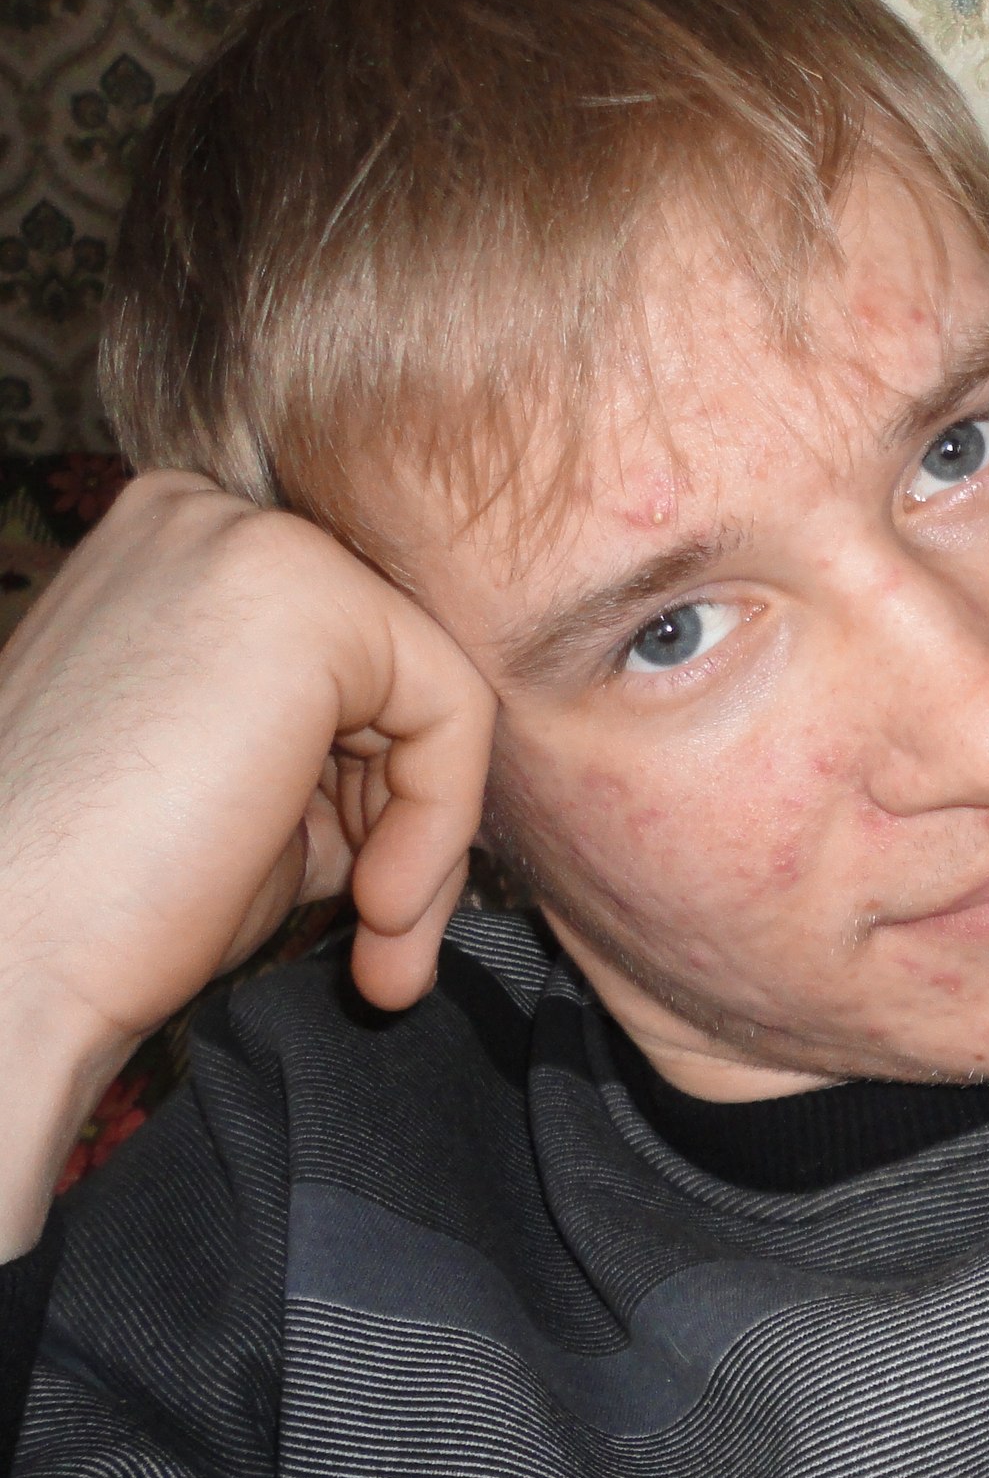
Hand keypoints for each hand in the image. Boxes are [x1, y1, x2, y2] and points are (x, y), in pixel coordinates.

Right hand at [0, 473, 494, 1253]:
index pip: (350, 666)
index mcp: (178, 556)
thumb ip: (344, 748)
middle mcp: (208, 520)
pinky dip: (439, 825)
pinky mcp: (308, 593)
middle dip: (410, 820)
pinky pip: (454, 710)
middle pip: (399, 672)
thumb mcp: (256, 795)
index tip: (364, 905)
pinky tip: (376, 906)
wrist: (6, 957)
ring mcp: (253, 543)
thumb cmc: (108, 902)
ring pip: (436, 694)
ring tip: (377, 944)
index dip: (372, 797)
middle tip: (382, 940)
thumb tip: (445, 768)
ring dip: (427, 844)